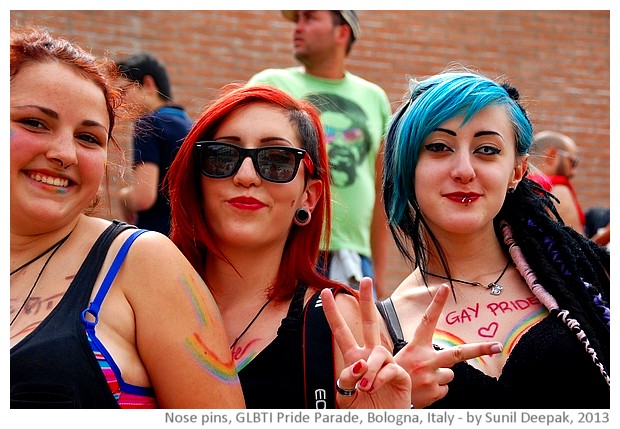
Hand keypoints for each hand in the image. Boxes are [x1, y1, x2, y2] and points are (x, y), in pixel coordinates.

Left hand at [320, 278, 410, 408]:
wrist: (378, 424)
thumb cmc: (361, 411)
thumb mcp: (344, 395)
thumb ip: (346, 378)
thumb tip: (359, 364)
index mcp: (353, 359)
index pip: (341, 331)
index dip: (332, 312)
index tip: (325, 293)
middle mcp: (369, 357)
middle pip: (369, 322)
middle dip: (367, 300)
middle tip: (366, 279)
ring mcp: (385, 364)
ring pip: (378, 352)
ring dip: (369, 369)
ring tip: (365, 387)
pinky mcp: (399, 374)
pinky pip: (389, 367)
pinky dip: (379, 378)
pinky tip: (375, 388)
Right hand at [395, 283, 502, 407]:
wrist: (384, 397)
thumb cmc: (393, 373)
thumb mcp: (400, 356)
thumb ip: (421, 353)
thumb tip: (443, 360)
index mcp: (416, 347)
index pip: (427, 321)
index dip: (436, 304)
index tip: (445, 288)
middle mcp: (426, 361)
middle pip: (459, 353)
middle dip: (480, 349)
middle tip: (496, 345)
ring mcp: (431, 377)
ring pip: (449, 374)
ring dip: (440, 376)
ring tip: (422, 379)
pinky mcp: (435, 392)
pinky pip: (444, 388)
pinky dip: (436, 389)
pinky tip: (423, 389)